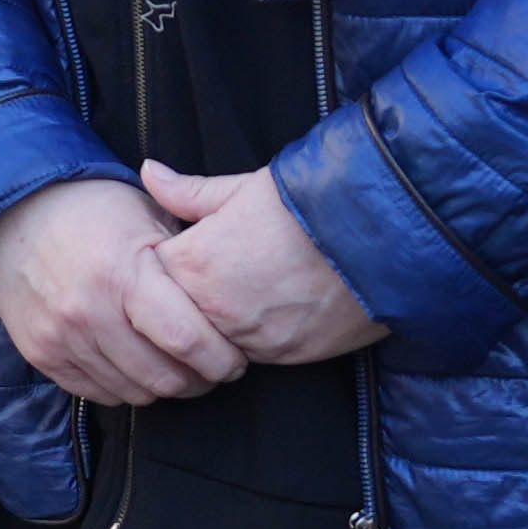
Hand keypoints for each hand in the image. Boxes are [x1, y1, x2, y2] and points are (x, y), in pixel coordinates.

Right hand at [0, 175, 245, 406]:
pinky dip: (126, 387)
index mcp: (123, 273)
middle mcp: (89, 313)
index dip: (222, 359)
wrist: (9, 213)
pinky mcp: (42, 355)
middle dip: (201, 381)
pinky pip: (99, 394)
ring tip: (178, 367)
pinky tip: (138, 366)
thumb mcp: (145, 213)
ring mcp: (61, 339)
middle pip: (164, 378)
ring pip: (134, 393)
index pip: (187, 340)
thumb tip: (234, 295)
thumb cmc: (89, 208)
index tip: (236, 357)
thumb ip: (188, 257)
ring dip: (164, 387)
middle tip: (214, 369)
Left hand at [136, 159, 384, 369]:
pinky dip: (253, 339)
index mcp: (193, 262)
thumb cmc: (309, 201)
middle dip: (183, 303)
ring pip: (212, 343)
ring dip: (218, 327)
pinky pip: (252, 354)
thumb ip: (188, 193)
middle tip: (210, 282)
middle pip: (173, 319)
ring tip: (244, 296)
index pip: (149, 278)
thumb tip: (147, 172)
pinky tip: (270, 312)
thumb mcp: (243, 188)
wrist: (380, 233)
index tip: (179, 256)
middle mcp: (213, 308)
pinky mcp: (285, 356)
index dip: (161, 268)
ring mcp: (249, 337)